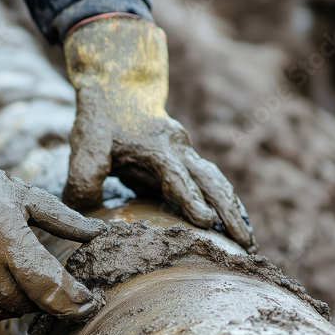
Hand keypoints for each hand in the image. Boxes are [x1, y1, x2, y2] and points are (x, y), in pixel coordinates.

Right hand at [0, 87, 104, 320]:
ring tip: (21, 279)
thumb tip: (98, 233)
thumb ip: (60, 219)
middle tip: (53, 283)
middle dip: (47, 298)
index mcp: (5, 235)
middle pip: (28, 303)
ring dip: (20, 303)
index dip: (76, 302)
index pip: (50, 287)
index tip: (91, 303)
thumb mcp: (19, 192)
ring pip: (2, 312)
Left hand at [63, 14, 256, 252]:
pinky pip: (211, 188)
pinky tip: (235, 230)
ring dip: (234, 213)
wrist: (118, 88)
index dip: (192, 199)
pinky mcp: (185, 165)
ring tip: (249, 245)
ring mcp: (187, 156)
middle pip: (213, 183)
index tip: (206, 221)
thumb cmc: (102, 118)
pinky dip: (225, 207)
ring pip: (218, 185)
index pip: (179, 176)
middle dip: (230, 213)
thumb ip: (85, 177)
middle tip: (246, 246)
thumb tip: (87, 214)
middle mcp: (180, 150)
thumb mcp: (87, 143)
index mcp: (159, 146)